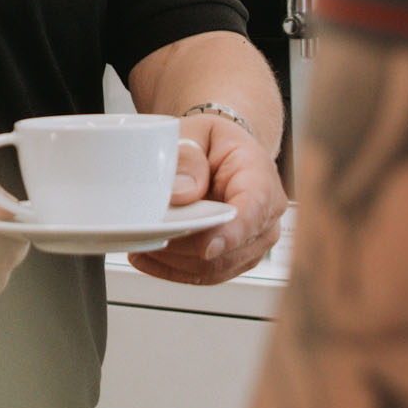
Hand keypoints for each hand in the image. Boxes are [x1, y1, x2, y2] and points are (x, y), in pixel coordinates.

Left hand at [128, 115, 285, 284]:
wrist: (224, 153)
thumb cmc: (213, 142)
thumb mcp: (196, 132)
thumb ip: (188, 158)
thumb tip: (182, 192)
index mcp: (261, 177)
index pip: (253, 209)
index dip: (231, 232)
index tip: (206, 247)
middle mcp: (266, 215)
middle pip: (230, 247)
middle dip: (185, 247)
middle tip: (148, 234)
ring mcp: (253, 241)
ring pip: (216, 267)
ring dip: (175, 261)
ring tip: (141, 244)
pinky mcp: (236, 257)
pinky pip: (206, 274)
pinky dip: (174, 270)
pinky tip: (148, 258)